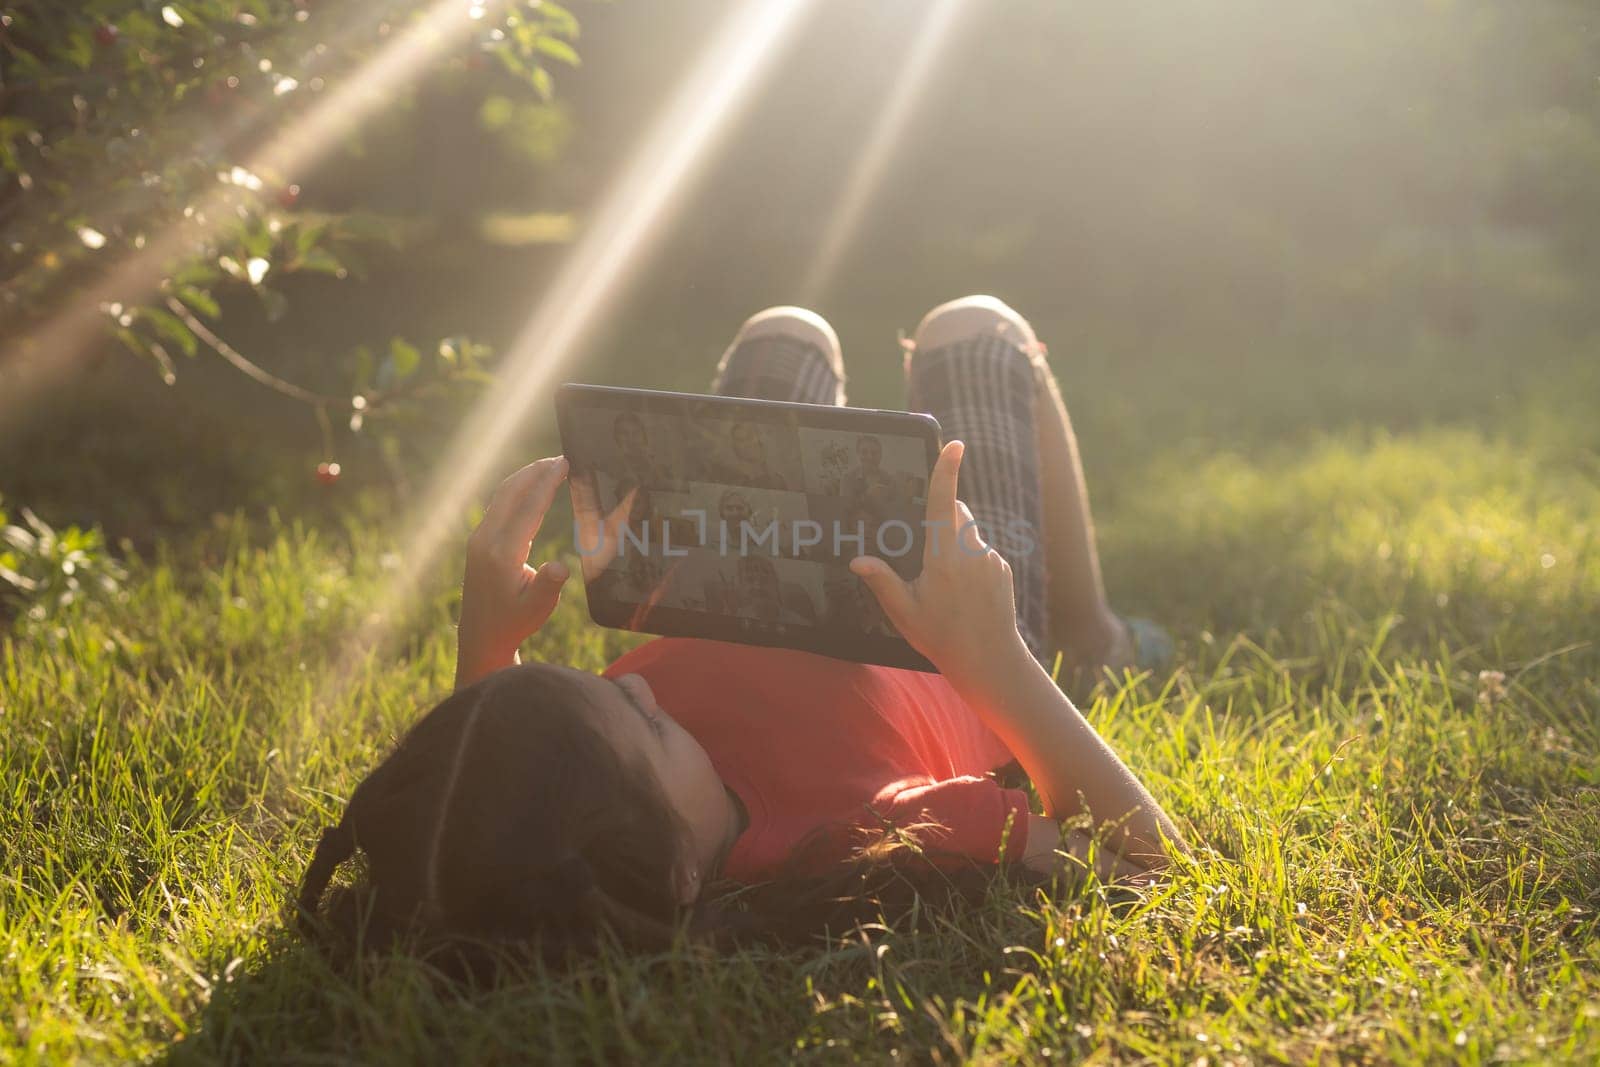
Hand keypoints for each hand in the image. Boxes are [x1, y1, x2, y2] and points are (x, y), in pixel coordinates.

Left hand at [457, 456, 570, 687]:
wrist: (480, 636)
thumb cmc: (513, 622)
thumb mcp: (537, 609)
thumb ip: (548, 585)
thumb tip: (561, 566)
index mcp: (502, 553)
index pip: (529, 508)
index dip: (547, 483)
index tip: (563, 463)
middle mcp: (486, 540)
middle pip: (511, 493)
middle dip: (536, 472)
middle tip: (560, 458)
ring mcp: (479, 539)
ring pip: (503, 497)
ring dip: (525, 478)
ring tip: (548, 467)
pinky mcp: (479, 542)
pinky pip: (499, 507)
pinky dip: (517, 491)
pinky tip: (530, 489)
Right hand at [849, 440, 1029, 681]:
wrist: (989, 660)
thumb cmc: (941, 636)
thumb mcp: (904, 612)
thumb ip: (882, 581)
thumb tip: (858, 561)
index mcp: (943, 556)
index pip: (944, 503)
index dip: (947, 471)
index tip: (955, 445)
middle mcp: (970, 551)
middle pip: (956, 513)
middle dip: (941, 518)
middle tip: (924, 553)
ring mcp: (991, 559)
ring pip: (969, 534)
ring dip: (955, 543)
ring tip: (945, 584)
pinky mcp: (1002, 569)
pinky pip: (982, 552)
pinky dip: (970, 561)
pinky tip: (963, 593)